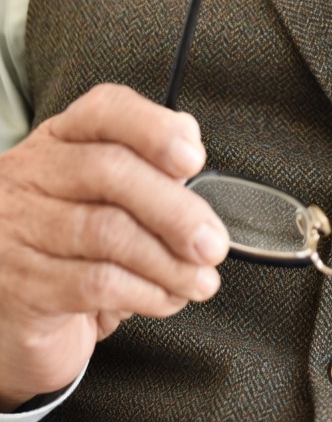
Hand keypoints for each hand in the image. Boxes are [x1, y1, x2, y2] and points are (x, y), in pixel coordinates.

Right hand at [0, 84, 228, 410]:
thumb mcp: (107, 200)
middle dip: (175, 210)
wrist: (11, 320)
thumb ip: (147, 171)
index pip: (104, 110)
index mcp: (59, 141)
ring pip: (107, 232)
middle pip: (111, 171)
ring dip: (168, 261)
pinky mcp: (20, 288)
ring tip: (199, 280)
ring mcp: (16, 230)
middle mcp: (30, 176)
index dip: (154, 127)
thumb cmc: (70, 250)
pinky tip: (166, 298)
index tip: (194, 159)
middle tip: (212, 243)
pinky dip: (145, 292)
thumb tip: (190, 157)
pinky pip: (95, 283)